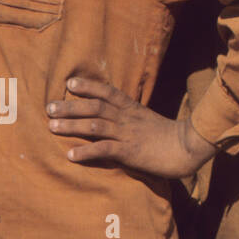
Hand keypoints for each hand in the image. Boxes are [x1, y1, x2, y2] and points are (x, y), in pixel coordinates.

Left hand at [47, 78, 216, 178]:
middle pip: (95, 107)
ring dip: (72, 125)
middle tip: (49, 107)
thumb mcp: (150, 121)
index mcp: (133, 109)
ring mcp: (128, 134)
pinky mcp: (130, 152)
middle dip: (71, 106)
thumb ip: (133, 119)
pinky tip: (70, 155)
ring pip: (95, 126)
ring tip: (52, 127)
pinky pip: (105, 149)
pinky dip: (86, 152)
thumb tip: (116, 119)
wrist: (189, 147)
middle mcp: (128, 118)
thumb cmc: (169, 137)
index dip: (89, 86)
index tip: (70, 83)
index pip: (108, 92)